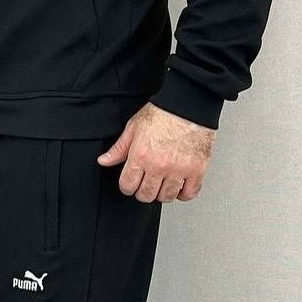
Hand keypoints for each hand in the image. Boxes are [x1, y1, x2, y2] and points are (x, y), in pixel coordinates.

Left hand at [97, 102, 215, 201]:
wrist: (189, 104)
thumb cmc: (164, 112)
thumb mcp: (134, 127)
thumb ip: (119, 148)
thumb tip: (104, 160)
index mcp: (141, 155)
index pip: (128, 185)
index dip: (127, 186)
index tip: (131, 182)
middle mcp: (159, 165)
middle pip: (146, 195)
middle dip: (143, 191)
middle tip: (147, 183)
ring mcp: (179, 170)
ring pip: (167, 197)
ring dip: (163, 193)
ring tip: (163, 183)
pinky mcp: (197, 170)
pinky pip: (189, 193)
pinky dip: (184, 193)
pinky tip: (180, 185)